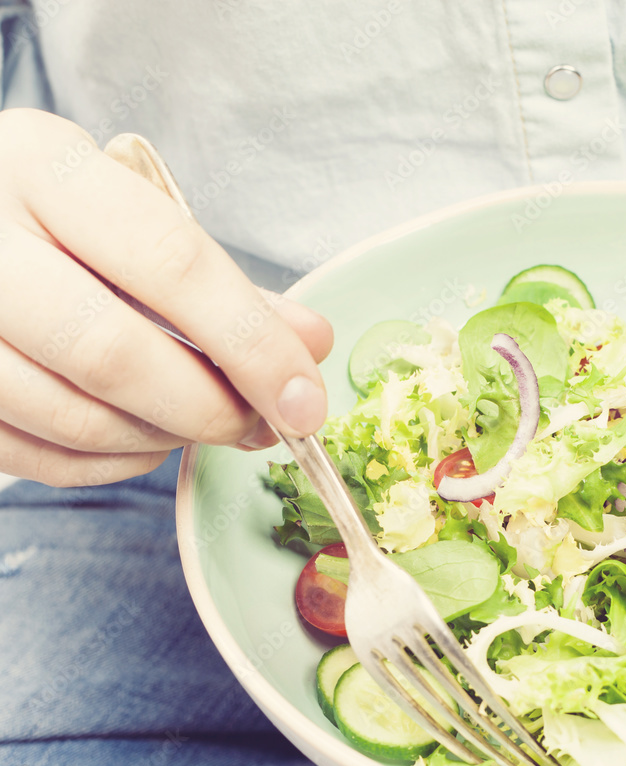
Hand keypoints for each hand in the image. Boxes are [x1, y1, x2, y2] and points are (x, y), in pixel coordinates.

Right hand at [0, 109, 332, 486]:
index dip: (252, 344)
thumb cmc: (61, 222)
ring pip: (75, 417)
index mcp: (42, 168)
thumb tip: (309, 343)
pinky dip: (114, 463)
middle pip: (113, 354)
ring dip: (164, 438)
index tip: (304, 400)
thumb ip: (226, 286)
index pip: (171, 263)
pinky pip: (41, 458)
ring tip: (202, 422)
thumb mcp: (137, 219)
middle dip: (210, 408)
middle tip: (260, 426)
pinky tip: (145, 436)